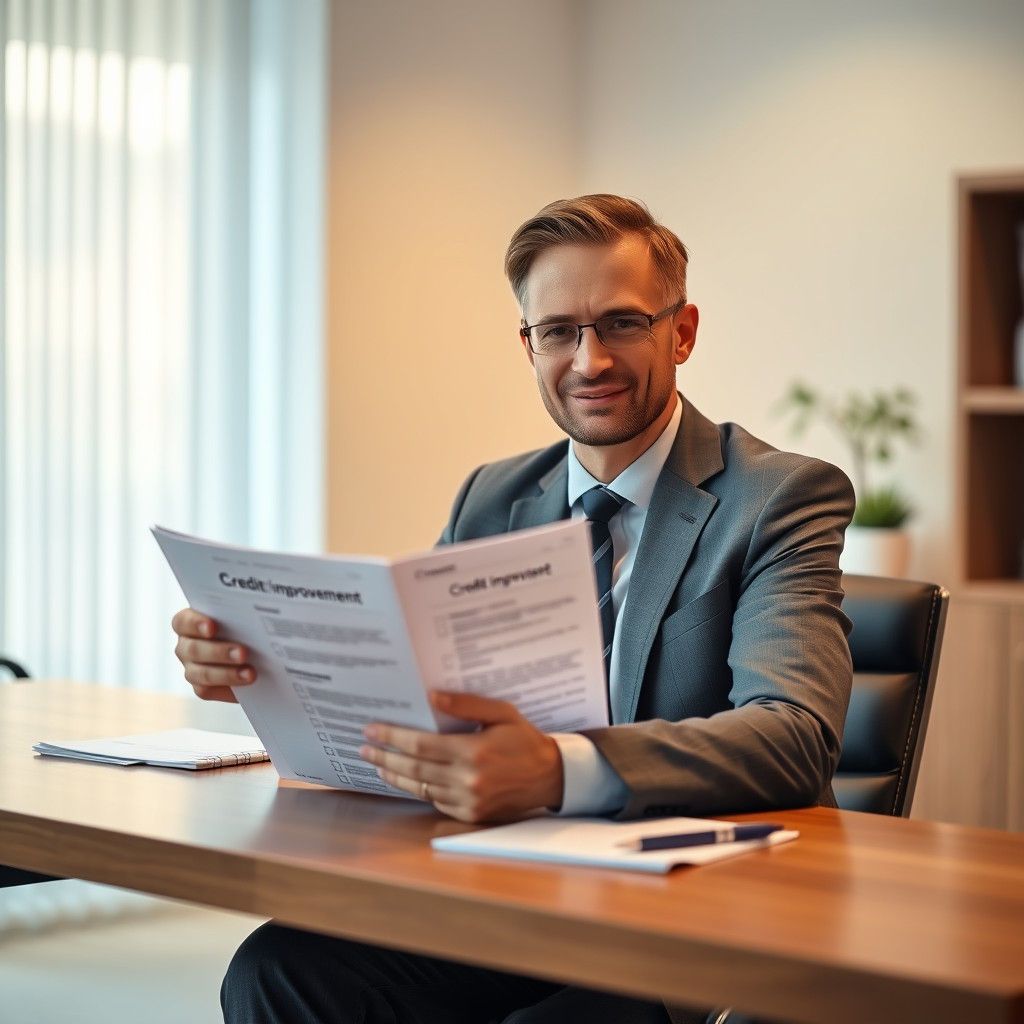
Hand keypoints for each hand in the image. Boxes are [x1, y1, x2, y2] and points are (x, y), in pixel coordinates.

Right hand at [171, 608, 256, 702]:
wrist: (259, 654)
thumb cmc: (248, 627)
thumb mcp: (245, 617)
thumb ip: (243, 615)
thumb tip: (259, 610)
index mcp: (189, 623)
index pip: (183, 622)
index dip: (195, 623)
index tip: (212, 626)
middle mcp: (186, 646)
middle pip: (193, 649)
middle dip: (219, 652)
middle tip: (243, 652)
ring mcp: (191, 668)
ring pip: (201, 673)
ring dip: (227, 673)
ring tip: (250, 673)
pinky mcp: (201, 687)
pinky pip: (207, 689)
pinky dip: (228, 685)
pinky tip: (246, 682)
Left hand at [360, 691, 563, 822]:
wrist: (550, 777)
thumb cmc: (525, 740)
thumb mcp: (501, 713)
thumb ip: (466, 705)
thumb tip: (433, 697)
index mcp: (473, 752)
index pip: (420, 744)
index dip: (392, 737)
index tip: (372, 730)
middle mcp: (467, 779)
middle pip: (413, 768)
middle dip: (384, 757)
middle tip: (364, 748)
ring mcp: (468, 801)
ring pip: (420, 788)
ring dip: (395, 776)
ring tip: (377, 765)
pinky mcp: (470, 815)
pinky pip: (435, 802)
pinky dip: (417, 790)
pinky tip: (406, 779)